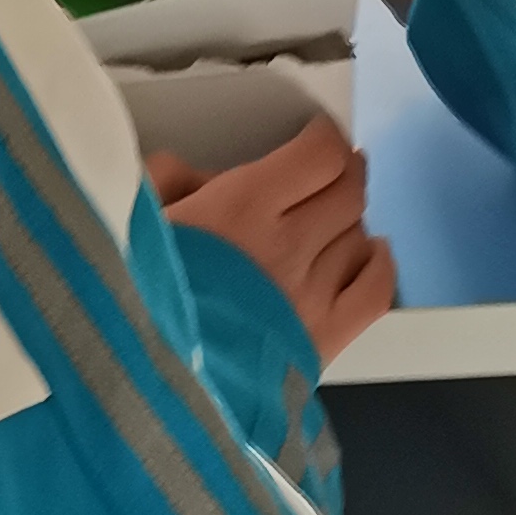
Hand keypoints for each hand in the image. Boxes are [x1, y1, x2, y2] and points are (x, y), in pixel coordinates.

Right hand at [146, 118, 395, 362]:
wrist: (148, 380)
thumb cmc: (136, 294)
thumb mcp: (136, 216)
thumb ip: (165, 180)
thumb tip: (189, 171)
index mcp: (242, 204)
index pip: (319, 155)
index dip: (325, 138)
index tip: (318, 134)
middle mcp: (288, 244)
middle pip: (347, 191)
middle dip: (345, 170)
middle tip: (334, 166)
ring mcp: (312, 295)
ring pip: (358, 235)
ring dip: (350, 219)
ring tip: (334, 215)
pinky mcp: (324, 339)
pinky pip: (374, 291)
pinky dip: (379, 264)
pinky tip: (373, 251)